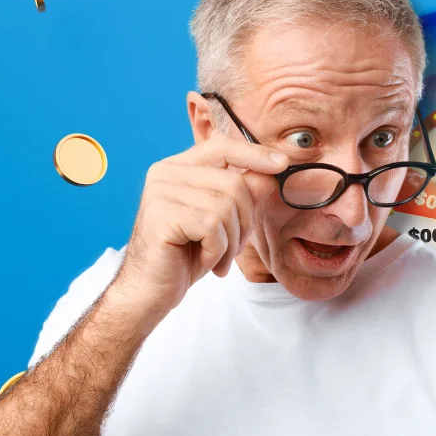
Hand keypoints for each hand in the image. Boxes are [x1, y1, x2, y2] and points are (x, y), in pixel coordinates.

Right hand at [112, 134, 287, 315]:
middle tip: (234, 247)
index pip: (222, 146)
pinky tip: (203, 260)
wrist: (152, 289)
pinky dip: (216, 250)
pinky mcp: (161, 215)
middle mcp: (165, 173)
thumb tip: (271, 173)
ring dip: (231, 240)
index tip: (282, 164)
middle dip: (245, 221)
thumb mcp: (225, 221)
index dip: (255, 153)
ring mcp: (160, 192)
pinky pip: (212, 227)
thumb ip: (245, 193)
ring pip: (226, 207)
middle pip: (234, 184)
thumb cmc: (188, 254)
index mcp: (179, 167)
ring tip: (216, 256)